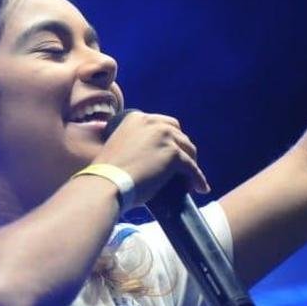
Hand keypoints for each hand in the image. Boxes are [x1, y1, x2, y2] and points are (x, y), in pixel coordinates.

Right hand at [94, 111, 210, 202]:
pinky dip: (198, 178)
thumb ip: (134, 142)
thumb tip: (149, 156)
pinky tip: (200, 188)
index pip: (163, 125)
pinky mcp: (174, 154)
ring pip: (188, 149)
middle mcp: (153, 122)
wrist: (107, 183)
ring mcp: (165, 136)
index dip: (169, 140)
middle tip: (182, 166)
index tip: (170, 153)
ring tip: (189, 179)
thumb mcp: (119, 146)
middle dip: (182, 149)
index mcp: (136, 117)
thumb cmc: (107, 172)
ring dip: (191, 164)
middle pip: (179, 134)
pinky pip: (192, 168)